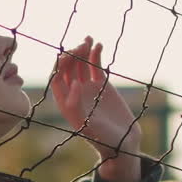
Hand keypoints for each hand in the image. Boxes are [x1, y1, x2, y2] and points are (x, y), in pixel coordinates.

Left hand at [50, 38, 140, 180]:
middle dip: (72, 56)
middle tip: (80, 47)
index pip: (57, 79)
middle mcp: (74, 92)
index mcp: (64, 102)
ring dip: (83, 51)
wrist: (123, 142)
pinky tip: (98, 45)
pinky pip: (95, 65)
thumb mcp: (86, 124)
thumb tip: (74, 83)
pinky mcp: (101, 84)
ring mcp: (87, 86)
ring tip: (88, 40)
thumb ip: (75, 105)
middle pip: (68, 68)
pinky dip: (96, 55)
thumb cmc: (102, 138)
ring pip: (81, 63)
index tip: (67, 57)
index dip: (60, 67)